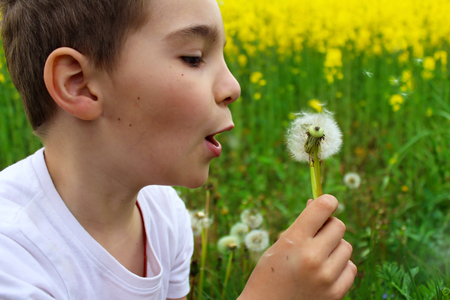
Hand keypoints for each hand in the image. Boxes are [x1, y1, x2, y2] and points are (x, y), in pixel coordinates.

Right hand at [239, 194, 355, 299]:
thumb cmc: (268, 274)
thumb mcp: (278, 246)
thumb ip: (301, 226)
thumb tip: (320, 202)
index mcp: (294, 241)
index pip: (322, 207)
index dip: (327, 201)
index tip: (326, 203)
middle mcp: (312, 257)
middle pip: (339, 226)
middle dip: (329, 227)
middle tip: (317, 235)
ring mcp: (326, 277)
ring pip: (346, 247)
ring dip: (335, 248)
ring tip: (317, 258)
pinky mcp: (336, 293)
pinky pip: (350, 268)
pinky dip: (341, 267)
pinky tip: (324, 272)